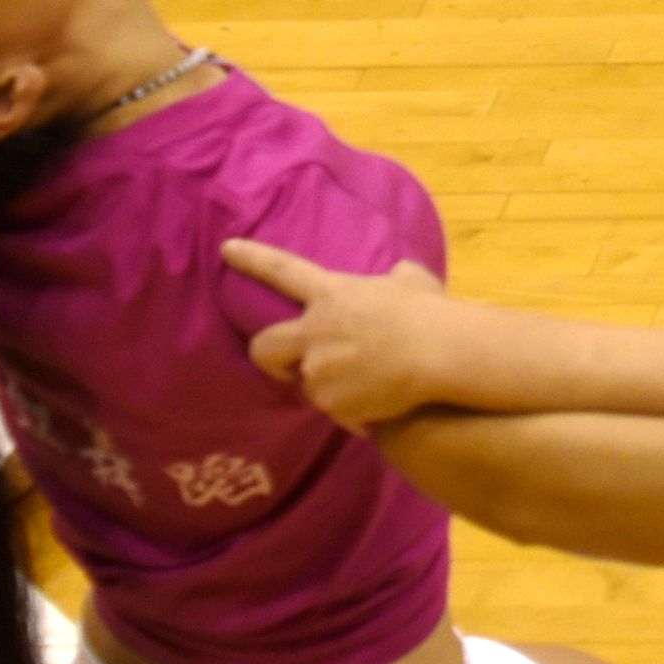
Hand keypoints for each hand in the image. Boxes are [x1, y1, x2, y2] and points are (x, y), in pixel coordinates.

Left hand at [226, 236, 472, 426]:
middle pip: (266, 346)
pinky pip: (339, 413)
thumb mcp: (412, 282)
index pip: (282, 270)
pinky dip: (356, 414)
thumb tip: (401, 276)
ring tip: (370, 387)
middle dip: (270, 359)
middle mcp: (314, 332)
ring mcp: (318, 370)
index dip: (252, 259)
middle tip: (289, 368)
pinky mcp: (331, 403)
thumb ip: (397, 279)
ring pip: (311, 386)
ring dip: (333, 389)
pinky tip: (382, 405)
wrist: (437, 352)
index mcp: (332, 294)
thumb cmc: (429, 311)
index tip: (225, 250)